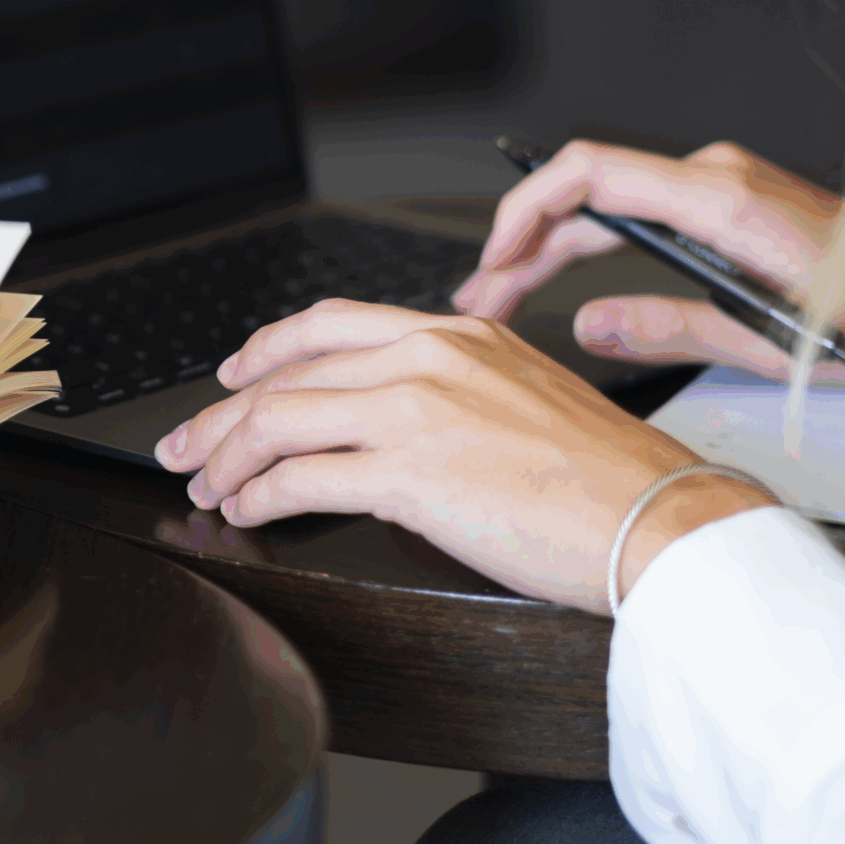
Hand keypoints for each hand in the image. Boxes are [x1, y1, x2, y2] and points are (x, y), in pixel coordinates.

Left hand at [156, 301, 776, 614]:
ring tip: (203, 484)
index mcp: (458, 332)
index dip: (265, 351)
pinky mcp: (409, 471)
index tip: (230, 379)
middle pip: (288, 374)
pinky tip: (245, 510)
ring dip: (225, 457)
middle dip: (220, 414)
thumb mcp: (522, 398)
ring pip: (278, 420)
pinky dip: (257, 495)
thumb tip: (384, 429)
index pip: (330, 325)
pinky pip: (298, 478)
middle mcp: (429, 356)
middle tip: (184, 444)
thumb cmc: (605, 478)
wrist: (659, 518)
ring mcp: (416, 410)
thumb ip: (451, 392)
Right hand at [451, 139, 844, 383]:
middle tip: (480, 300)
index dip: (524, 209)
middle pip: (585, 193)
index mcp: (721, 202)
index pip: (590, 174)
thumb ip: (672, 330)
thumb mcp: (774, 346)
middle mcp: (716, 177)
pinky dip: (589, 242)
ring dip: (550, 246)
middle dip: (521, 244)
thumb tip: (588, 327)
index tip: (492, 259)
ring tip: (506, 295)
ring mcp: (721, 184)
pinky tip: (563, 276)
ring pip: (606, 204)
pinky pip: (637, 210)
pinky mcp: (727, 200)